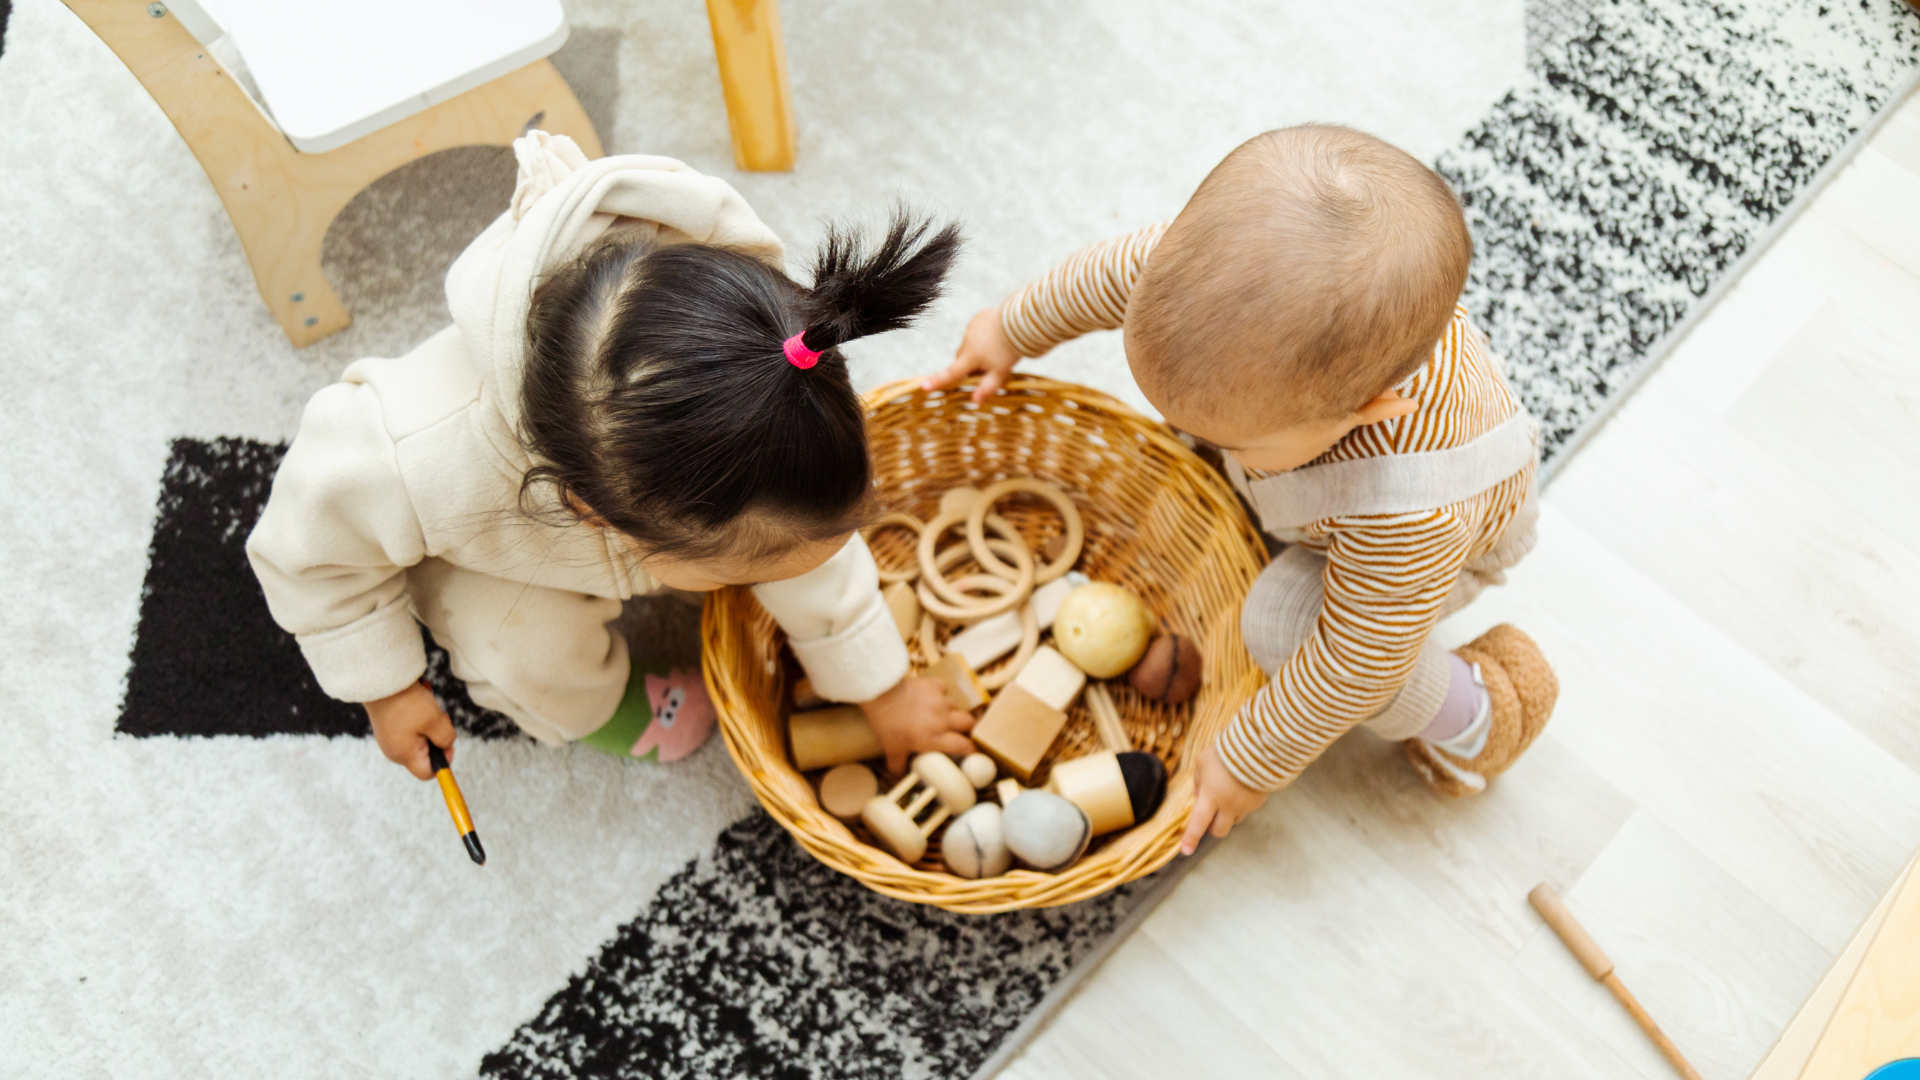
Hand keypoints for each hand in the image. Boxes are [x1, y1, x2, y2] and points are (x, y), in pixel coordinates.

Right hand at [365, 681, 455, 780]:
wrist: (380, 681)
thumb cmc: (407, 703)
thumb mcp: (435, 721)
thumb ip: (446, 738)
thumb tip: (447, 745)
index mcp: (405, 755)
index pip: (428, 773)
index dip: (444, 761)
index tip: (448, 741)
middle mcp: (394, 750)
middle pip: (426, 753)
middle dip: (437, 736)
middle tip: (439, 717)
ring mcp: (390, 737)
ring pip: (420, 736)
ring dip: (430, 722)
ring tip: (427, 704)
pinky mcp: (388, 725)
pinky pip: (410, 726)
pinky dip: (419, 714)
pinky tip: (417, 699)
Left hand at [858, 676, 975, 773]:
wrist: (881, 694)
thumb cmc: (887, 724)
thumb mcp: (891, 749)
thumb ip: (897, 766)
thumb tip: (897, 780)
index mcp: (936, 738)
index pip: (964, 746)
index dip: (971, 750)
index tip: (972, 752)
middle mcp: (943, 719)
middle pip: (969, 723)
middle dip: (968, 728)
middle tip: (961, 731)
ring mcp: (941, 700)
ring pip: (957, 706)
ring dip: (953, 711)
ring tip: (943, 714)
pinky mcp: (934, 685)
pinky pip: (945, 688)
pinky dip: (941, 693)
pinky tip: (933, 696)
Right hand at [923, 307, 1021, 403]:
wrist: (1021, 322)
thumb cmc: (1010, 350)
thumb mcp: (1001, 372)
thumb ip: (987, 387)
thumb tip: (975, 401)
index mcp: (971, 357)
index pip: (951, 373)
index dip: (937, 381)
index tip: (923, 386)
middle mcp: (967, 342)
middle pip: (961, 359)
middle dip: (968, 365)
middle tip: (986, 368)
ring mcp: (972, 328)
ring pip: (969, 345)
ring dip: (976, 350)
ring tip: (996, 350)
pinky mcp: (978, 319)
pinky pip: (975, 332)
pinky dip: (982, 337)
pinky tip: (996, 337)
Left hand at [1179, 742, 1269, 854]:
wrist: (1257, 746)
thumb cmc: (1224, 752)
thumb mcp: (1202, 762)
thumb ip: (1198, 781)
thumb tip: (1198, 797)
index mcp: (1211, 796)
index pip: (1198, 823)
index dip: (1191, 838)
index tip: (1185, 851)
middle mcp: (1229, 805)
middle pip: (1219, 831)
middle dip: (1211, 827)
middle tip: (1209, 814)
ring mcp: (1246, 805)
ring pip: (1234, 820)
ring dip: (1227, 814)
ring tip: (1228, 792)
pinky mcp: (1259, 802)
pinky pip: (1247, 809)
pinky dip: (1241, 803)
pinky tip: (1242, 786)